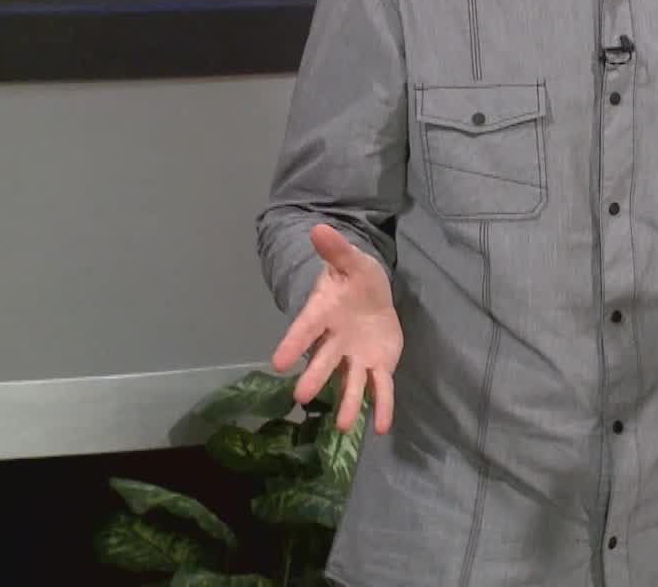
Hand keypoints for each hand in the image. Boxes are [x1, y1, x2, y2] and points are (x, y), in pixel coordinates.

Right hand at [270, 224, 403, 434]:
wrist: (370, 297)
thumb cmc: (355, 278)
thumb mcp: (351, 261)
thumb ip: (336, 250)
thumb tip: (320, 229)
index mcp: (323, 314)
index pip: (305, 329)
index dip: (292, 344)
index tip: (277, 362)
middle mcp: (334, 342)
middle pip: (324, 361)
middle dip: (314, 377)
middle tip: (301, 396)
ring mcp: (354, 358)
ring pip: (349, 382)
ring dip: (346, 403)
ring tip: (342, 428)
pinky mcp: (376, 367)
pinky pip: (379, 389)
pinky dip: (380, 407)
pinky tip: (380, 427)